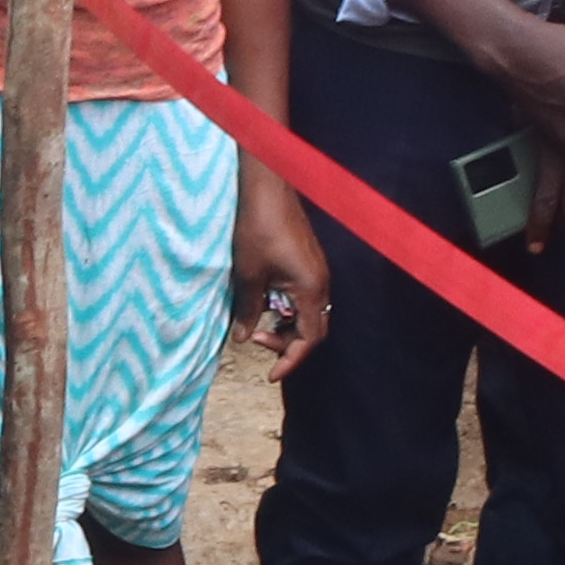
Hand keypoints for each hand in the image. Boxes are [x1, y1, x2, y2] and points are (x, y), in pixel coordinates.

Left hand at [233, 184, 330, 376]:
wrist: (266, 188)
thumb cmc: (258, 228)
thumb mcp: (248, 275)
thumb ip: (249, 310)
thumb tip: (243, 338)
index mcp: (311, 289)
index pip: (309, 339)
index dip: (290, 360)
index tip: (270, 375)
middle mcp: (321, 282)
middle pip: (314, 329)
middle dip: (289, 344)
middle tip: (258, 342)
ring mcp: (317, 270)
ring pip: (310, 312)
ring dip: (288, 325)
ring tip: (259, 323)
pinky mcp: (309, 261)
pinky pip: (305, 295)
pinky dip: (288, 308)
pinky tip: (266, 302)